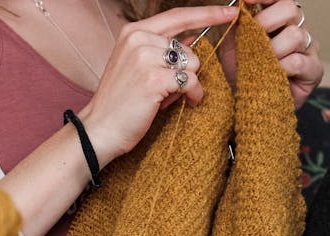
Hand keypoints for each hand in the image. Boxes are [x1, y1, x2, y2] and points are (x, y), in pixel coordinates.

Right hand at [79, 5, 238, 163]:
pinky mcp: (153, 79)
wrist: (99, 129)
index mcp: (133, 32)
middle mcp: (138, 39)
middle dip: (185, 71)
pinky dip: (192, 95)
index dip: (208, 13)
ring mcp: (145, 58)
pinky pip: (191, 81)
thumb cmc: (120, 102)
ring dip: (188, 84)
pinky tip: (179, 104)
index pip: (178, 16)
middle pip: (188, 48)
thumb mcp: (137, 66)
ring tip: (167, 97)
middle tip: (165, 89)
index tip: (230, 11)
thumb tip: (194, 37)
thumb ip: (162, 49)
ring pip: (192, 64)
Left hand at [217, 0, 323, 108]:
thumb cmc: (242, 73)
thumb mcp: (233, 44)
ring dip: (272, 49)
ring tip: (259, 63)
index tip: (246, 0)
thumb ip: (237, 24)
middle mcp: (298, 29)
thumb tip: (236, 6)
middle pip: (292, 9)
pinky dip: (280, 67)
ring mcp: (309, 49)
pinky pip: (298, 61)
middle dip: (267, 21)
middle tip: (251, 38)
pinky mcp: (314, 71)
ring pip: (296, 35)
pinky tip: (271, 74)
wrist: (246, 104)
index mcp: (280, 20)